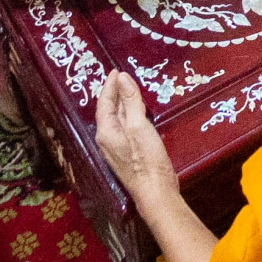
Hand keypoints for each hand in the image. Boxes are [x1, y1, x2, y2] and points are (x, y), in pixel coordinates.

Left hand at [94, 71, 179, 203]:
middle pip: (110, 110)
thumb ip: (130, 101)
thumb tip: (122, 77)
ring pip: (119, 119)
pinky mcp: (129, 153)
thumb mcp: (139, 126)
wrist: (156, 192)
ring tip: (132, 90)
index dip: (110, 85)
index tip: (117, 70)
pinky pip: (126, 127)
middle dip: (116, 92)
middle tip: (125, 77)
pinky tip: (140, 113)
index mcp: (106, 131)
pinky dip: (131, 115)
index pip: (105, 102)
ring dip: (124, 103)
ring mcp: (118, 148)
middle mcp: (108, 139)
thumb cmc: (146, 160)